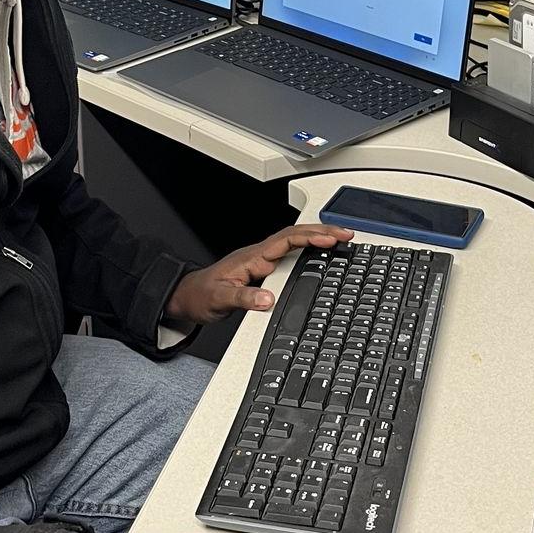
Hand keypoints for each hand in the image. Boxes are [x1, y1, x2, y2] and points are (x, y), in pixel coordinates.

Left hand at [165, 225, 352, 323]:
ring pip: (294, 243)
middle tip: (347, 233)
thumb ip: (243, 299)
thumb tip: (267, 300)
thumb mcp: (220, 300)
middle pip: (295, 235)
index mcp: (251, 257)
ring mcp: (261, 261)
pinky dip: (308, 252)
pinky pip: (290, 255)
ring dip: (317, 239)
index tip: (331, 238)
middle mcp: (258, 255)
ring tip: (340, 239)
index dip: (310, 237)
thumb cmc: (200, 295)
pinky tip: (319, 256)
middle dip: (322, 232)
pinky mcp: (262, 270)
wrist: (186, 297)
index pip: (286, 240)